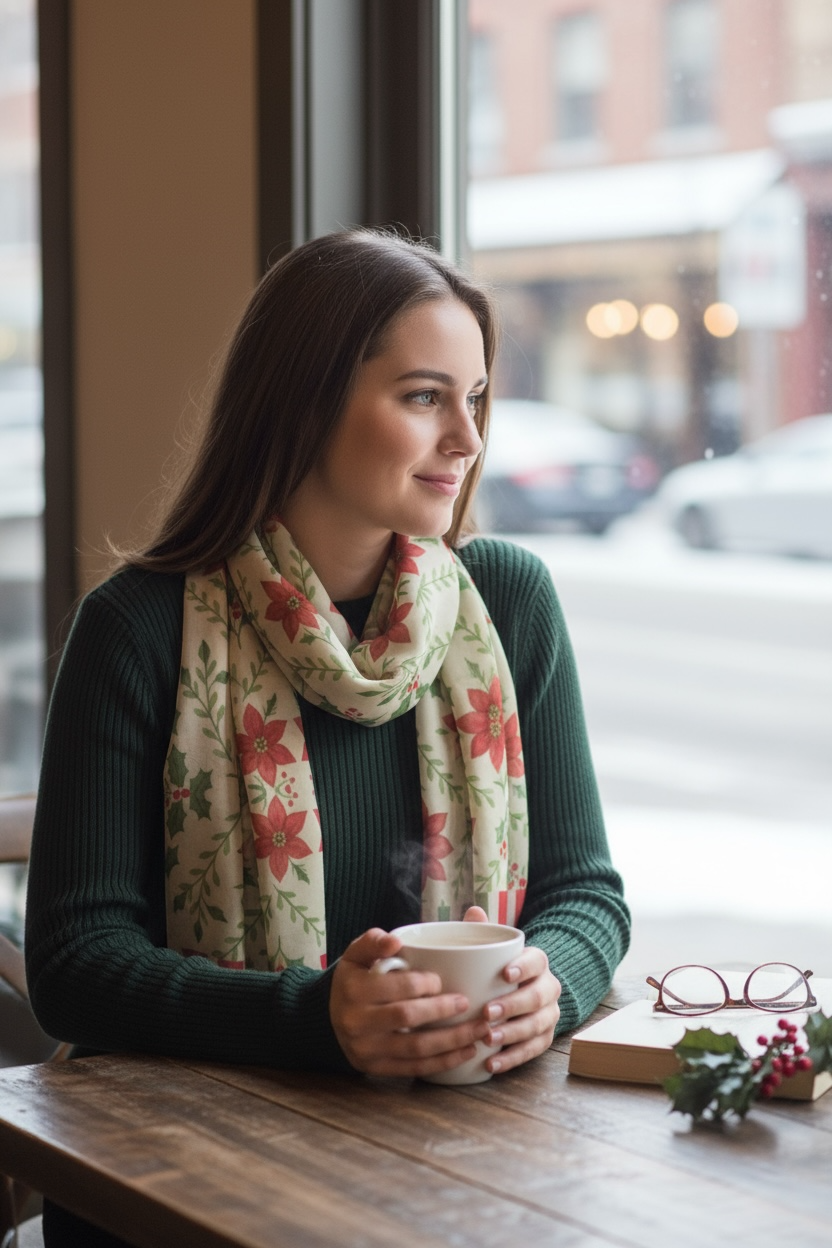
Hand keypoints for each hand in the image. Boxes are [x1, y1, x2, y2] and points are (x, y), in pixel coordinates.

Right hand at [329, 927, 492, 1077]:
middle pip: (408, 1018)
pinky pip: (414, 1068)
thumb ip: (373, 940)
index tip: (441, 980)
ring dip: (453, 1040)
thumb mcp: (356, 953)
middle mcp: (356, 1022)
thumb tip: (396, 941)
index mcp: (353, 989)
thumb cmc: (354, 979)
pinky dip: (444, 1062)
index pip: (397, 988)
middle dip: (442, 1011)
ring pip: (416, 1048)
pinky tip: (466, 1052)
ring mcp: (365, 1049)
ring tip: (480, 1030)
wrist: (330, 1017)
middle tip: (467, 1003)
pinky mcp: (375, 1069)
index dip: (425, 984)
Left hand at [463, 906, 560, 1074]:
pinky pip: (534, 1050)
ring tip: (489, 1039)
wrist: (526, 990)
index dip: (524, 967)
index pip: (537, 961)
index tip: (505, 973)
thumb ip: (484, 932)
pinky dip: (513, 1058)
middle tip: (488, 1012)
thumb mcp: (494, 949)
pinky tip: (492, 1064)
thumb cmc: (501, 968)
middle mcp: (548, 988)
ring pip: (538, 1025)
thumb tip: (473, 912)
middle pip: (537, 997)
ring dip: (513, 1034)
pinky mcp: (544, 1038)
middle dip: (513, 1005)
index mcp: (537, 962)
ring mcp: (549, 1015)